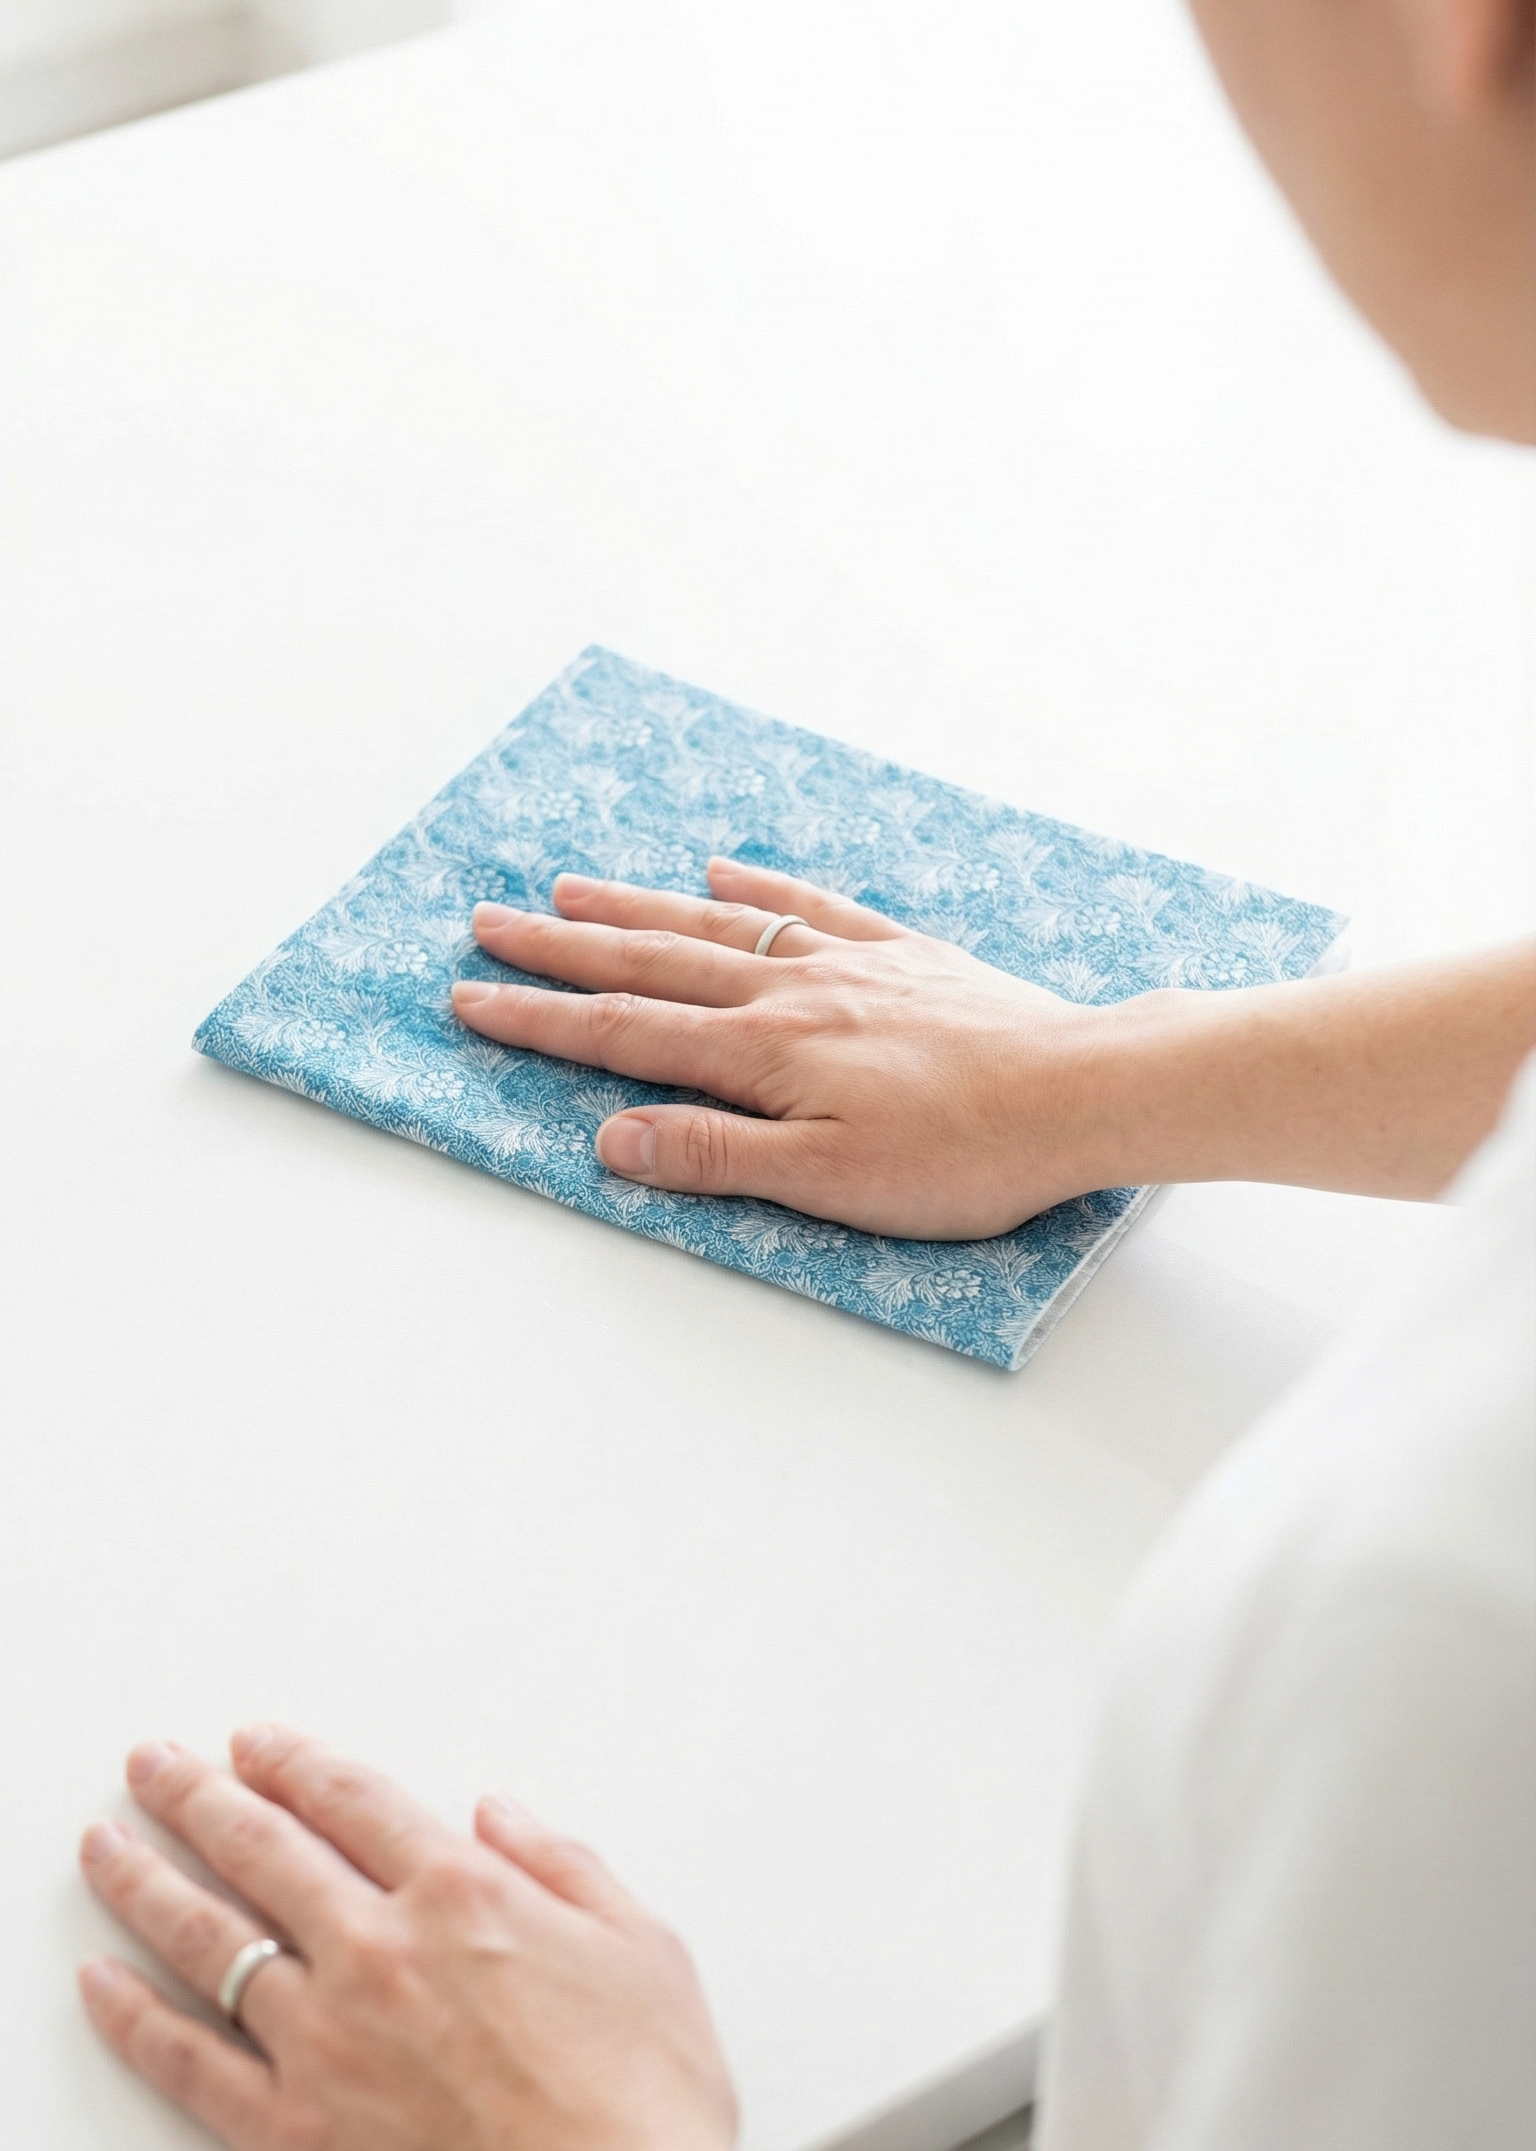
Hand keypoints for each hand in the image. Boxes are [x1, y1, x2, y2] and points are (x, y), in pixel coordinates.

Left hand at [78, 1728, 736, 2150]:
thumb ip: (565, 1865)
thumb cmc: (641, 2103)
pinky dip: (136, 2017)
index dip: (295, 1763)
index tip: (258, 1745)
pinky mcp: (294, 2131)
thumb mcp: (644, 1948)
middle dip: (198, 1794)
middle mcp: (379, 1951)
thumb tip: (505, 1816)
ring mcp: (326, 2042)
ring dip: (145, 1880)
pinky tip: (105, 1984)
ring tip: (106, 1845)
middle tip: (155, 1764)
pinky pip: (189, 2063)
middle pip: (262, 1847)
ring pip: (207, 1938)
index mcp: (463, 1893)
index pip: (351, 1800)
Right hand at [451, 857, 1112, 1237]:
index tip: (471, 1001)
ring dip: (637, 908)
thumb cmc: (961, 1155)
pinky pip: (811, 906)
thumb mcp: (827, 1181)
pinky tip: (722, 870)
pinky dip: (757, 887)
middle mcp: (789, 992)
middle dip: (562, 949)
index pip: (624, 1035)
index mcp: (762, 1053)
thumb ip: (714, 1155)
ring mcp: (846, 963)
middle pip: (652, 963)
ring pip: (717, 926)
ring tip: (571, 889)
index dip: (541, 1022)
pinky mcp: (902, 955)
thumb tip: (611, 1138)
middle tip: (487, 924)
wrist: (1078, 1091)